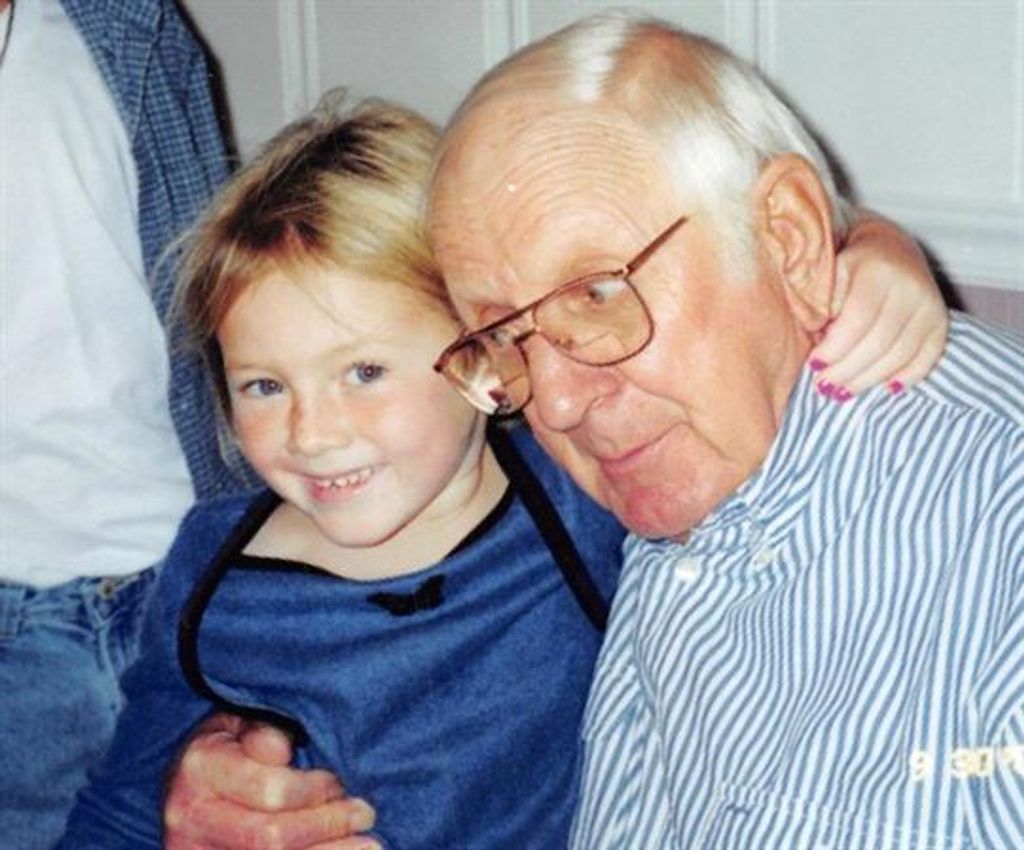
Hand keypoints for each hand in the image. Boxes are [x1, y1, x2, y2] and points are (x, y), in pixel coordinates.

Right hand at [165, 713, 378, 849]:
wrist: (185, 787)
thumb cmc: (226, 745)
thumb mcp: (238, 721)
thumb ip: (263, 730)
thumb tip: (281, 750)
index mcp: (201, 768)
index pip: (270, 790)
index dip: (315, 790)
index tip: (341, 781)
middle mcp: (191, 819)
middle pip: (271, 838)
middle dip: (328, 825)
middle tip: (366, 813)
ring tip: (370, 845)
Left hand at [809, 212, 948, 398]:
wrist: (890, 249)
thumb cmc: (849, 268)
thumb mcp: (828, 274)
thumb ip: (820, 304)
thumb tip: (816, 343)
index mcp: (877, 272)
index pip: (857, 320)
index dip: (835, 348)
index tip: (814, 365)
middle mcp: (910, 288)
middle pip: (878, 342)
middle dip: (847, 370)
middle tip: (823, 386)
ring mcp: (930, 306)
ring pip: (900, 355)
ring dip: (868, 379)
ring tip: (842, 391)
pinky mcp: (941, 322)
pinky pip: (926, 358)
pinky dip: (906, 377)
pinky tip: (884, 388)